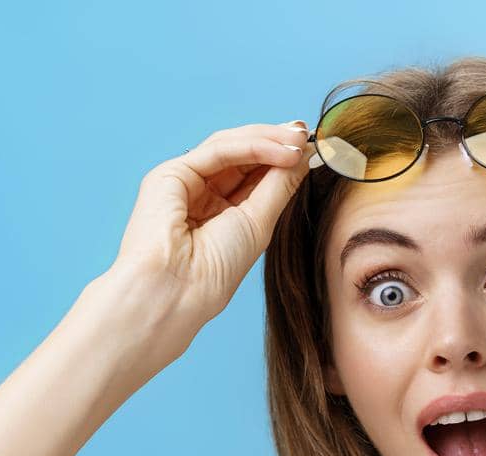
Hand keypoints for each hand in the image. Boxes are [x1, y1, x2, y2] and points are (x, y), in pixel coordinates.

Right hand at [109, 121, 315, 331]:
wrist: (177, 290)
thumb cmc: (215, 270)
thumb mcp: (259, 223)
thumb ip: (280, 186)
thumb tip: (304, 154)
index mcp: (219, 211)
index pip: (253, 173)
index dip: (282, 158)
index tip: (314, 147)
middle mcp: (200, 193)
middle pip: (242, 154)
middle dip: (277, 142)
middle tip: (308, 135)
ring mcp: (184, 181)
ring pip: (230, 145)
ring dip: (268, 139)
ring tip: (299, 140)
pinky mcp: (171, 173)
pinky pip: (218, 150)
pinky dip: (252, 146)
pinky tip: (282, 150)